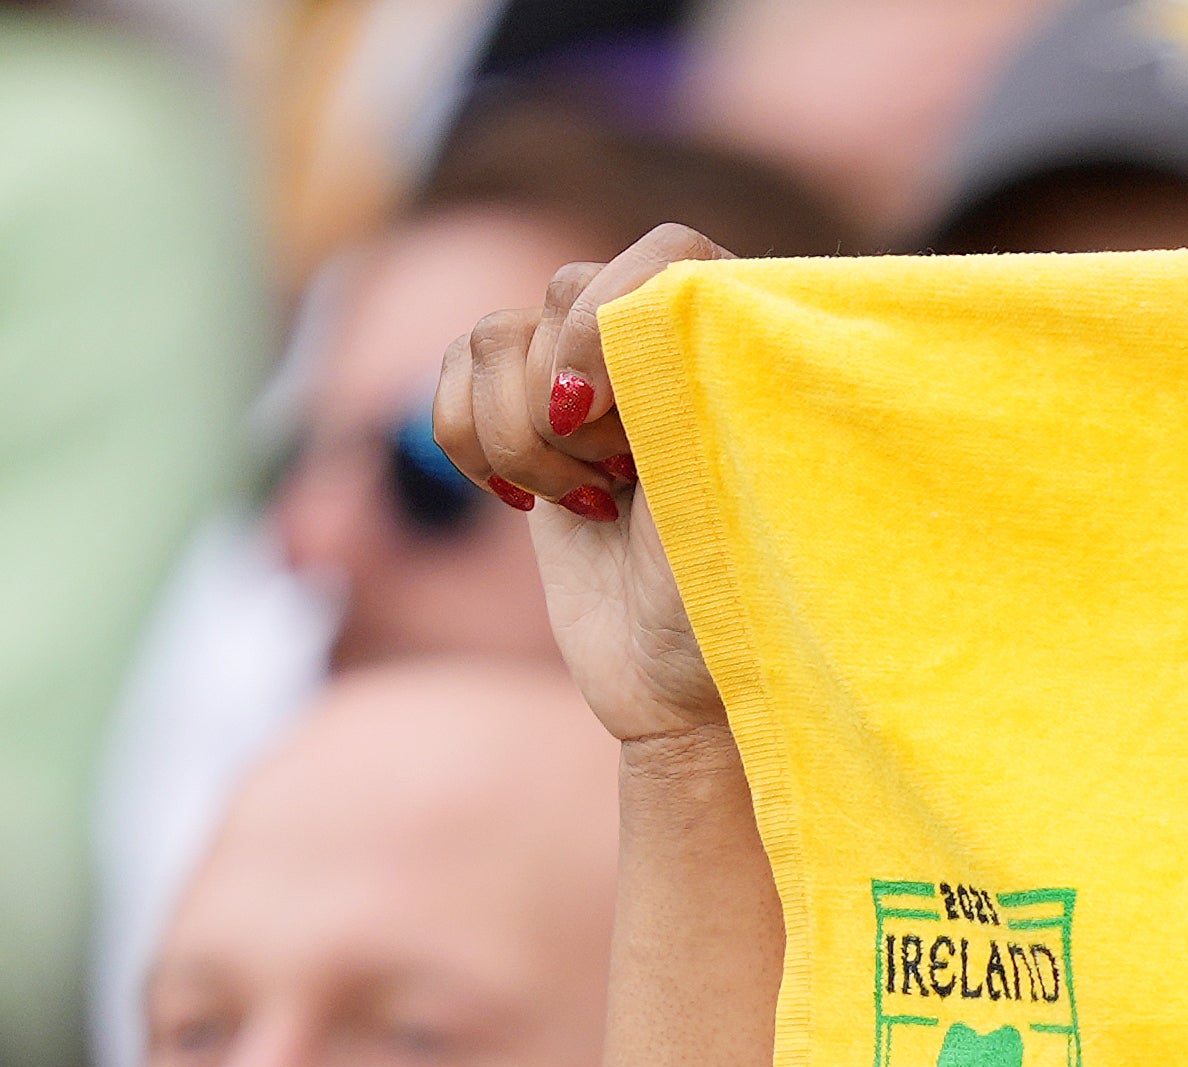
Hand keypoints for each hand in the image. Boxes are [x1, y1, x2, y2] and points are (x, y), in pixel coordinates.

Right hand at [435, 225, 729, 752]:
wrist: (678, 694)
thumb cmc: (729, 603)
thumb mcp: (725, 490)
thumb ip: (684, 380)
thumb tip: (640, 297)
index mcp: (738, 347)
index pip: (665, 251)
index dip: (612, 320)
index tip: (607, 416)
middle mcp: (662, 344)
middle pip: (563, 292)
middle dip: (570, 407)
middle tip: (622, 487)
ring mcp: (588, 381)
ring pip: (492, 338)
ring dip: (522, 438)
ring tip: (591, 503)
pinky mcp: (527, 422)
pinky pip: (450, 380)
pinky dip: (470, 442)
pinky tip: (530, 505)